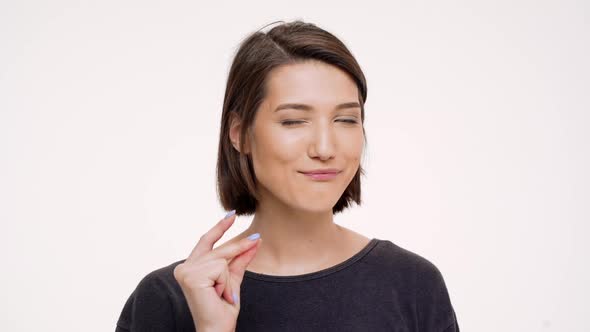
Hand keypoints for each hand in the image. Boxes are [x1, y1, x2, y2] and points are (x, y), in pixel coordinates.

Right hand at [173, 211, 261, 330]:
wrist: (217, 328)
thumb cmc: (222, 308)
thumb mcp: (232, 279)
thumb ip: (240, 259)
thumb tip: (255, 240)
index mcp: (190, 267)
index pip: (206, 241)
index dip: (220, 227)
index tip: (232, 214)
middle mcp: (183, 267)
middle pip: (218, 250)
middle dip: (239, 248)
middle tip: (257, 239)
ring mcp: (185, 271)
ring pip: (221, 259)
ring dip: (227, 278)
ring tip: (221, 294)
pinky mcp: (192, 276)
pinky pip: (220, 268)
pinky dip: (224, 282)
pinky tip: (217, 294)